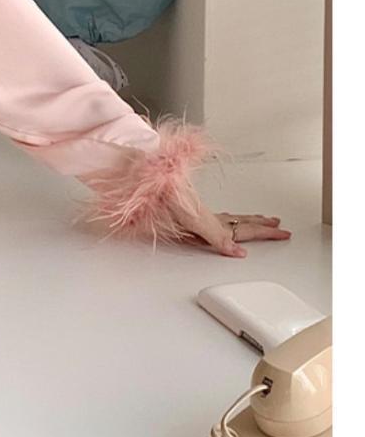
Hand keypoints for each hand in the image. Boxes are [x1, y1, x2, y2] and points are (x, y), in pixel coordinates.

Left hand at [175, 199, 291, 258]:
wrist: (152, 184)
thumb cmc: (170, 199)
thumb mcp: (196, 222)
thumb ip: (216, 237)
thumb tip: (237, 251)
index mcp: (215, 221)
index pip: (246, 229)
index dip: (266, 233)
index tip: (284, 234)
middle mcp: (211, 217)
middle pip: (242, 221)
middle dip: (261, 224)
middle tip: (277, 225)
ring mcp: (201, 214)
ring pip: (232, 217)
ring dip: (248, 219)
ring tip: (260, 220)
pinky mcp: (190, 211)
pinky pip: (218, 216)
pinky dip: (229, 218)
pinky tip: (224, 220)